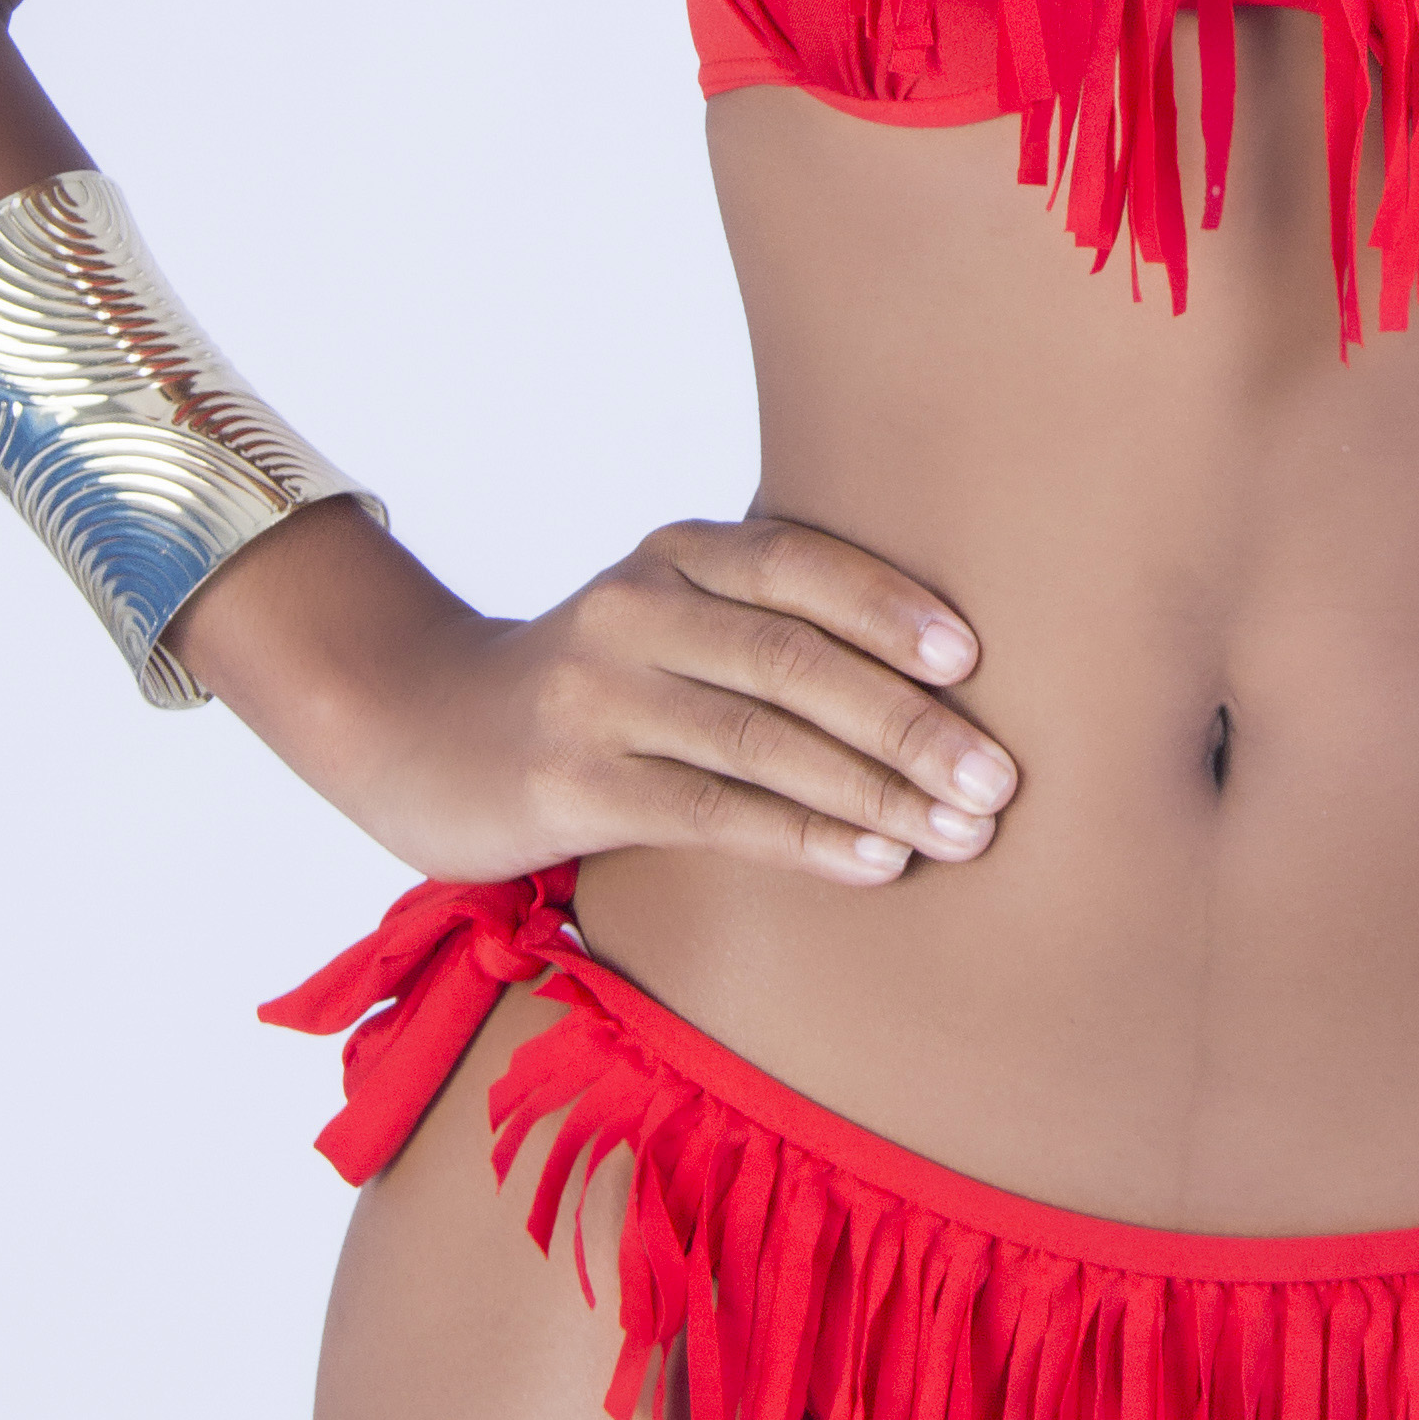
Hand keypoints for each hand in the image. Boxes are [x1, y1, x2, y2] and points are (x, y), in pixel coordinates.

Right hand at [182, 497, 1021, 892]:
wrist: (418, 729)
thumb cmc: (592, 683)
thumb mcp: (667, 619)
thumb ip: (768, 624)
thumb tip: (947, 675)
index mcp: (677, 554)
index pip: (800, 564)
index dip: (890, 607)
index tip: (977, 659)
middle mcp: (636, 609)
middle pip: (795, 662)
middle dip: (910, 724)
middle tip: (1000, 779)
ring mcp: (598, 696)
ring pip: (763, 743)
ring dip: (876, 793)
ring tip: (962, 834)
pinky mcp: (570, 782)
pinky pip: (711, 813)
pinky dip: (805, 840)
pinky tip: (874, 864)